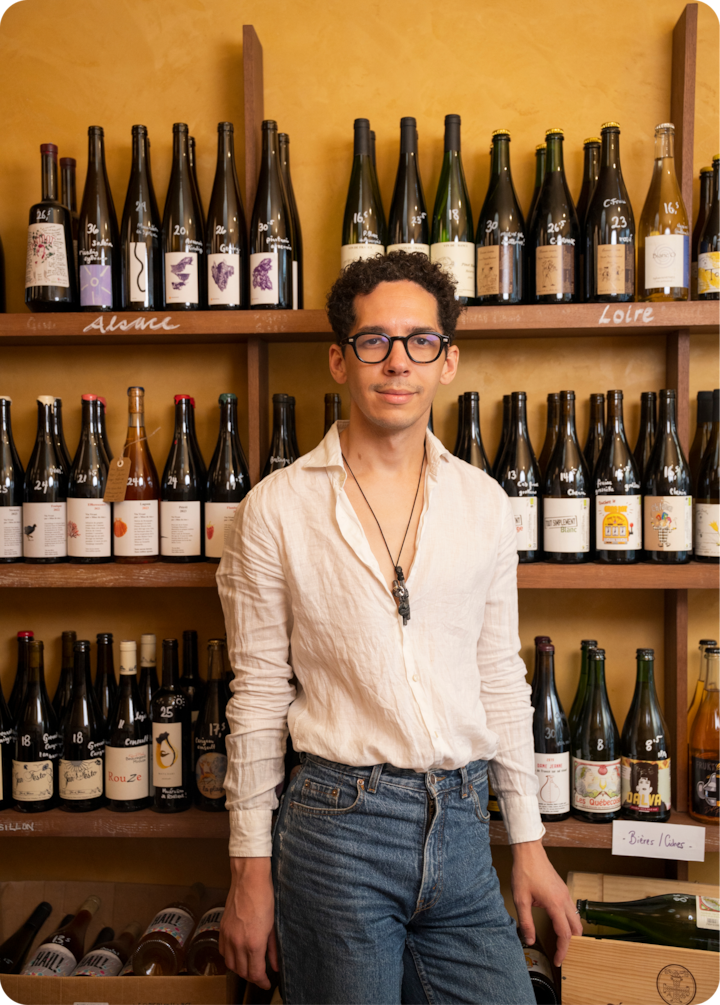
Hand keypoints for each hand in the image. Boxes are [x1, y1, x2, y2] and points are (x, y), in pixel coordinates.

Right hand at [219, 857, 277, 987]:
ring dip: (240, 969)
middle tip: (260, 974)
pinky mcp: (222, 929)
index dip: (261, 982)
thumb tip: (275, 965)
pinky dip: (230, 957)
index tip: (266, 983)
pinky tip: (238, 953)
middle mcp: (238, 943)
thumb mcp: (273, 926)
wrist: (249, 879)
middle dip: (252, 976)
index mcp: (254, 943)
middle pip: (242, 972)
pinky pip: (223, 951)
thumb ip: (273, 949)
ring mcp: (228, 936)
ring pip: (230, 964)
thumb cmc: (264, 898)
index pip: (255, 973)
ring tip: (249, 965)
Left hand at [510, 839, 581, 965]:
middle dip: (570, 944)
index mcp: (554, 904)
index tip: (558, 961)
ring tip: (559, 942)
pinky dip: (568, 922)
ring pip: (576, 919)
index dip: (562, 950)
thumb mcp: (520, 899)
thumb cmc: (524, 872)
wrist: (529, 852)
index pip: (564, 934)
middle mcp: (564, 899)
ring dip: (570, 932)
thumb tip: (530, 941)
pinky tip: (558, 924)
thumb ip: (526, 922)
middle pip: (576, 929)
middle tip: (559, 953)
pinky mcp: (563, 890)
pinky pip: (571, 910)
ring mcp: (565, 894)